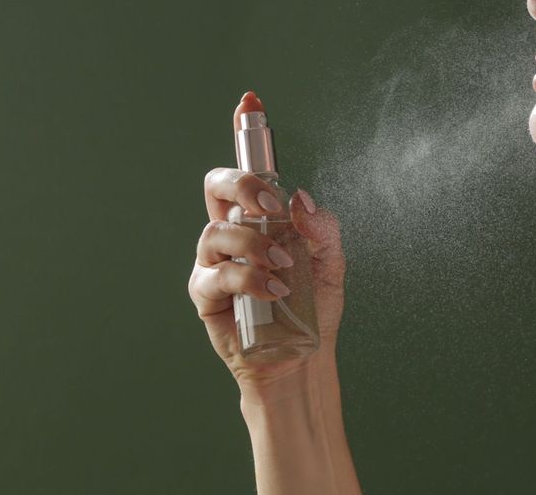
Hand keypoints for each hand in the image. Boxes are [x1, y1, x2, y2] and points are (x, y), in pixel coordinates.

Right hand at [189, 168, 346, 390]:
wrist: (304, 357)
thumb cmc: (313, 309)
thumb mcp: (329, 263)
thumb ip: (321, 228)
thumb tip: (300, 200)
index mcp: (257, 224)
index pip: (239, 183)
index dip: (250, 178)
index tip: (276, 199)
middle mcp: (231, 239)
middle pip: (215, 190)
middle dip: (241, 188)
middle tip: (269, 211)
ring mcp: (214, 265)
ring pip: (216, 233)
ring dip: (253, 244)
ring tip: (282, 267)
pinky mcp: (206, 296)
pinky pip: (216, 276)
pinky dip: (247, 279)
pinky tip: (274, 291)